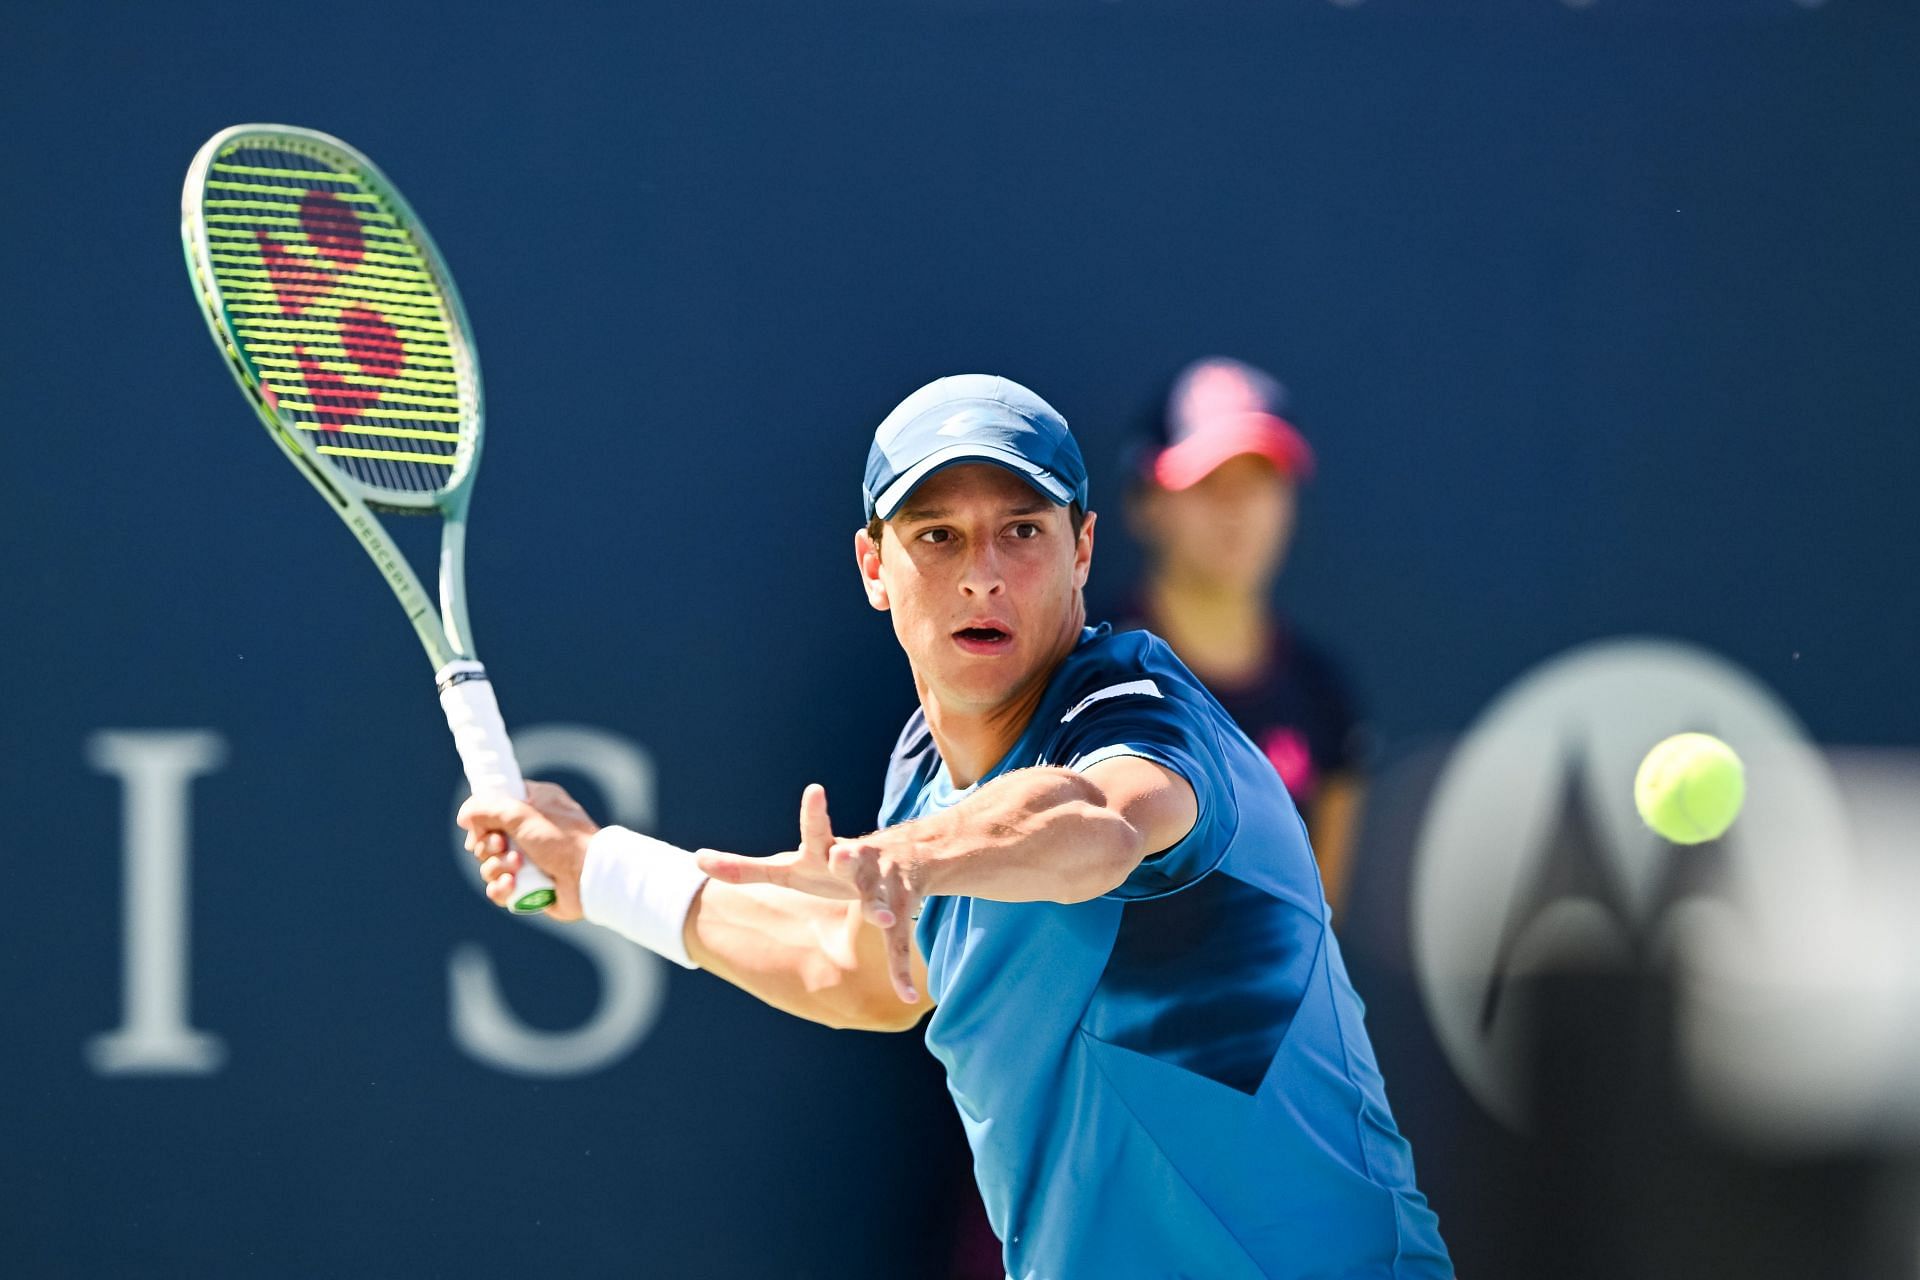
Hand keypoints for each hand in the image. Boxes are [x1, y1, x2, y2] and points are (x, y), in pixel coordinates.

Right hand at [457, 780, 596, 920]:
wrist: (590, 878)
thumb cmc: (562, 840)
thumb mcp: (522, 814)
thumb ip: (487, 809)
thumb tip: (464, 816)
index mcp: (534, 805)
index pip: (495, 806)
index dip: (482, 818)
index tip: (479, 826)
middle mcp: (530, 830)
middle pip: (486, 838)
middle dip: (489, 846)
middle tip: (503, 846)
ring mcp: (529, 860)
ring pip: (490, 864)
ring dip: (496, 867)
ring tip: (516, 867)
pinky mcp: (528, 885)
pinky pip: (499, 888)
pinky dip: (500, 888)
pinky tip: (511, 885)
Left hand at [698, 784, 921, 1002]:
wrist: (906, 855)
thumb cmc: (831, 864)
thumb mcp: (789, 867)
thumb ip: (745, 868)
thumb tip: (695, 860)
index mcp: (825, 851)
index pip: (815, 830)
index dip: (814, 812)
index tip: (816, 791)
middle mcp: (857, 861)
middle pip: (851, 858)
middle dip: (847, 857)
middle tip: (841, 855)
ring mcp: (883, 883)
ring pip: (880, 896)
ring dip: (880, 907)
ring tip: (884, 918)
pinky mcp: (901, 907)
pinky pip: (899, 943)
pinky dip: (901, 969)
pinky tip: (907, 996)